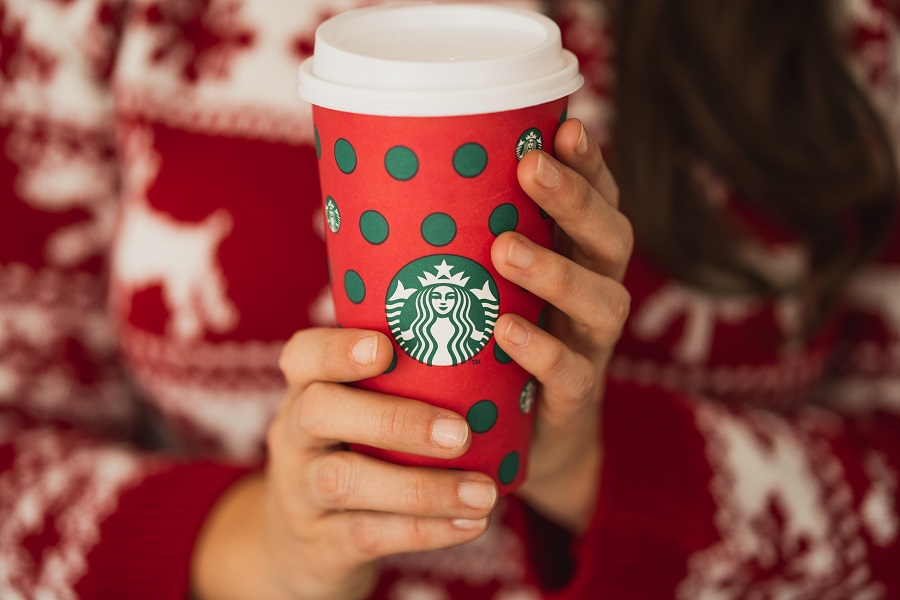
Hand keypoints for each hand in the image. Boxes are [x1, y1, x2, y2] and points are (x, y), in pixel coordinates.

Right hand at [191, 329, 497, 599]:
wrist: (299, 550)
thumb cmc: (354, 455)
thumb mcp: (357, 415)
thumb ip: (401, 383)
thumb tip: (496, 345)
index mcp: (305, 390)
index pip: (304, 355)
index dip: (338, 349)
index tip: (386, 347)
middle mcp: (292, 436)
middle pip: (320, 413)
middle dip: (393, 420)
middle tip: (460, 432)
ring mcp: (299, 493)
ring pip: (344, 481)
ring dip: (422, 488)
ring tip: (483, 493)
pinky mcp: (319, 545)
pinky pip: (367, 535)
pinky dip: (424, 531)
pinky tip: (471, 524)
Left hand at [491, 118, 631, 532]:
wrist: (510, 439)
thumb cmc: (484, 343)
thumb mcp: (477, 286)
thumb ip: (456, 243)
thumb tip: (375, 177)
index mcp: (575, 258)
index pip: (598, 201)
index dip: (589, 165)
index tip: (566, 126)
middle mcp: (594, 294)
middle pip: (611, 241)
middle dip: (576, 201)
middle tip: (532, 170)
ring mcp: (589, 347)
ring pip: (602, 303)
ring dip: (556, 272)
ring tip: (505, 250)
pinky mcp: (572, 399)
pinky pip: (572, 373)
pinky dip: (541, 350)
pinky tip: (505, 330)